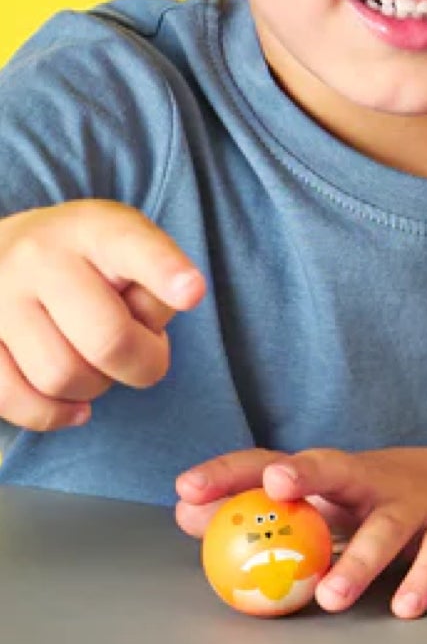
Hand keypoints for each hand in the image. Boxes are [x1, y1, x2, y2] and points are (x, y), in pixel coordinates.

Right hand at [0, 201, 204, 430]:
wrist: (1, 250)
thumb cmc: (87, 262)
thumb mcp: (129, 250)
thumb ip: (154, 288)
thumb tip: (147, 337)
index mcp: (93, 228)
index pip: (131, 246)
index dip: (164, 271)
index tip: (191, 292)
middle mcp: (38, 256)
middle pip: (108, 339)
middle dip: (142, 365)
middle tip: (143, 356)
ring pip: (61, 377)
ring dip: (93, 388)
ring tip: (95, 364)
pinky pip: (12, 398)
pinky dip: (51, 414)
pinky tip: (73, 405)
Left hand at [174, 445, 426, 617]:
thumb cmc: (378, 502)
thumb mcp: (322, 502)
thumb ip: (260, 511)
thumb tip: (185, 516)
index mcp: (332, 476)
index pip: (275, 463)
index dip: (230, 474)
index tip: (188, 489)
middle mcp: (371, 482)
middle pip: (337, 469)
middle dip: (306, 474)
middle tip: (275, 488)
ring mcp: (415, 506)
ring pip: (387, 528)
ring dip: (359, 562)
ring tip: (331, 597)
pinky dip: (422, 581)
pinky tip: (403, 607)